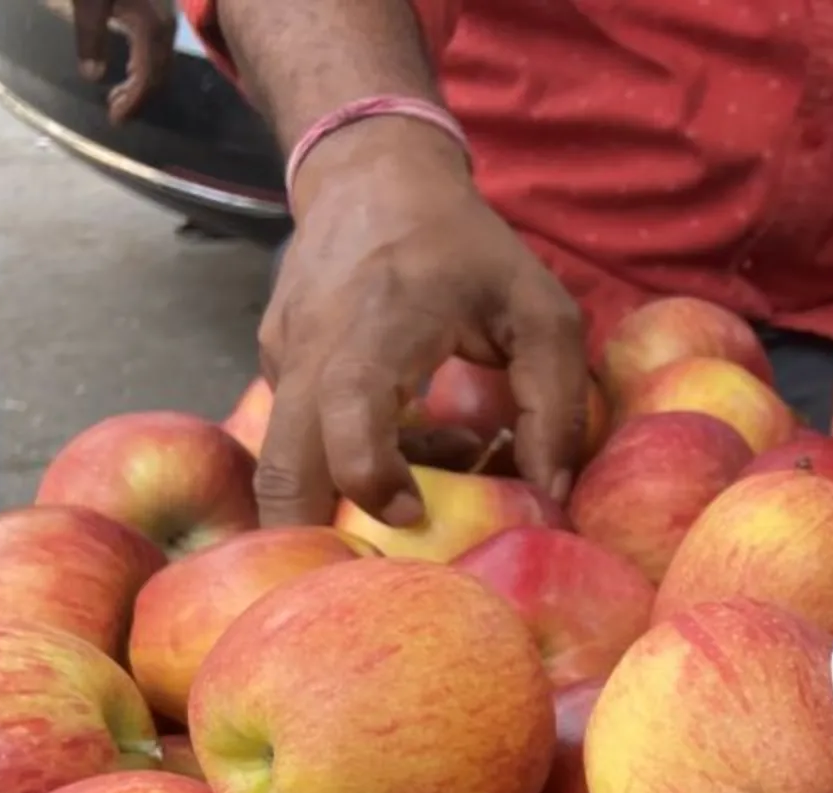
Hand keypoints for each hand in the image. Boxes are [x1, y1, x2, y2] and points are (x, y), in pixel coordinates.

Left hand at [73, 0, 173, 123]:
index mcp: (152, 28)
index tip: (116, 120)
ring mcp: (166, 17)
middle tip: (115, 113)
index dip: (134, 101)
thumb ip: (91, 36)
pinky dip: (144, 66)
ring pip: (161, 62)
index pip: (148, 76)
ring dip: (141, 83)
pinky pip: (158, 49)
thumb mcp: (89, 0)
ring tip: (117, 95)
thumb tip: (92, 78)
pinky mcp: (159, 9)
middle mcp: (166, 27)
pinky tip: (129, 67)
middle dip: (138, 97)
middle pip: (159, 73)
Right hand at [255, 120, 585, 527]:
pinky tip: (408, 452)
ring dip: (342, 502)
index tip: (411, 515)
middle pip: (284, 466)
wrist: (373, 177)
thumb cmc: (468, 249)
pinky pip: (299, 441)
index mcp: (379, 322)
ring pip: (286, 464)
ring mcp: (282, 358)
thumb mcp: (541, 311)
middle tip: (382, 575)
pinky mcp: (275, 370)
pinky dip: (345, 467)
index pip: (346, 411)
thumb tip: (553, 497)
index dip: (369, 477)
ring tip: (418, 494)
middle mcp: (312, 344)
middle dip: (316, 537)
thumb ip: (556, 404)